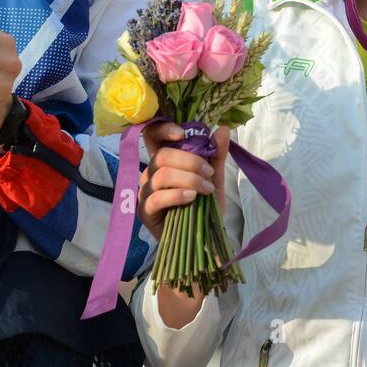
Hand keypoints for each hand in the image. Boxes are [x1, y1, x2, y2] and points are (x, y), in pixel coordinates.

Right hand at [137, 122, 227, 241]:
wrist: (203, 239)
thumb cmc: (204, 206)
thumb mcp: (214, 178)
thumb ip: (215, 154)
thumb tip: (222, 128)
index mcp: (164, 160)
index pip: (152, 136)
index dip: (163, 129)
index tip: (183, 134)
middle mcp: (150, 173)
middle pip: (162, 155)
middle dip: (190, 161)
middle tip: (208, 173)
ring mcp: (145, 192)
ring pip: (161, 174)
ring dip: (189, 179)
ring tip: (206, 190)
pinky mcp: (145, 211)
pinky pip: (157, 197)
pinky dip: (178, 195)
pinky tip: (192, 199)